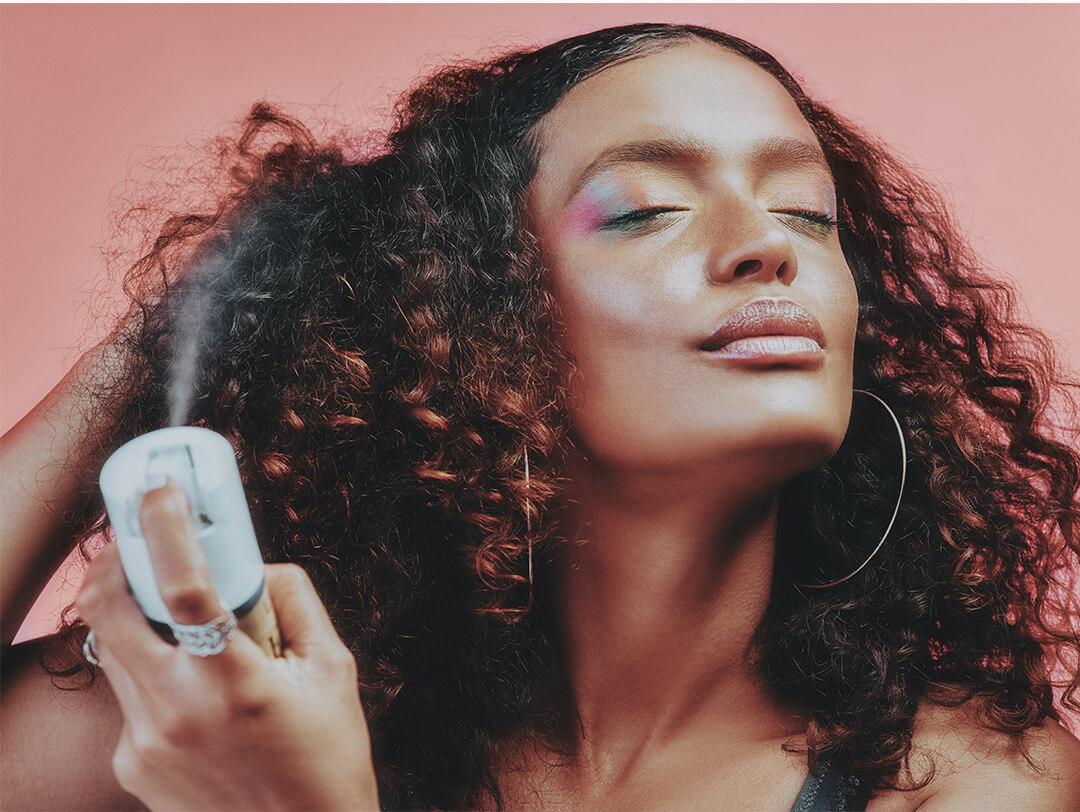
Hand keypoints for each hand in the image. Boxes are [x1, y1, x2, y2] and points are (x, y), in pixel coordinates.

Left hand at [76, 478, 379, 810]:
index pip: (184, 586)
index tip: (160, 485)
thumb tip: (256, 564)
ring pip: (115, 650)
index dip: (166, 526)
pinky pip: (130, 695)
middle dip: (115, 561)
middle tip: (137, 539)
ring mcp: (145, 743)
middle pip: (111, 611)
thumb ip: (295, 602)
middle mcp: (176, 713)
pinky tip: (199, 698)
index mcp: (234, 683)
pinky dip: (157, 673)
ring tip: (184, 620)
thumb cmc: (328, 755)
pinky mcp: (131, 764)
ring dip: (138, 615)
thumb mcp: (331, 669)